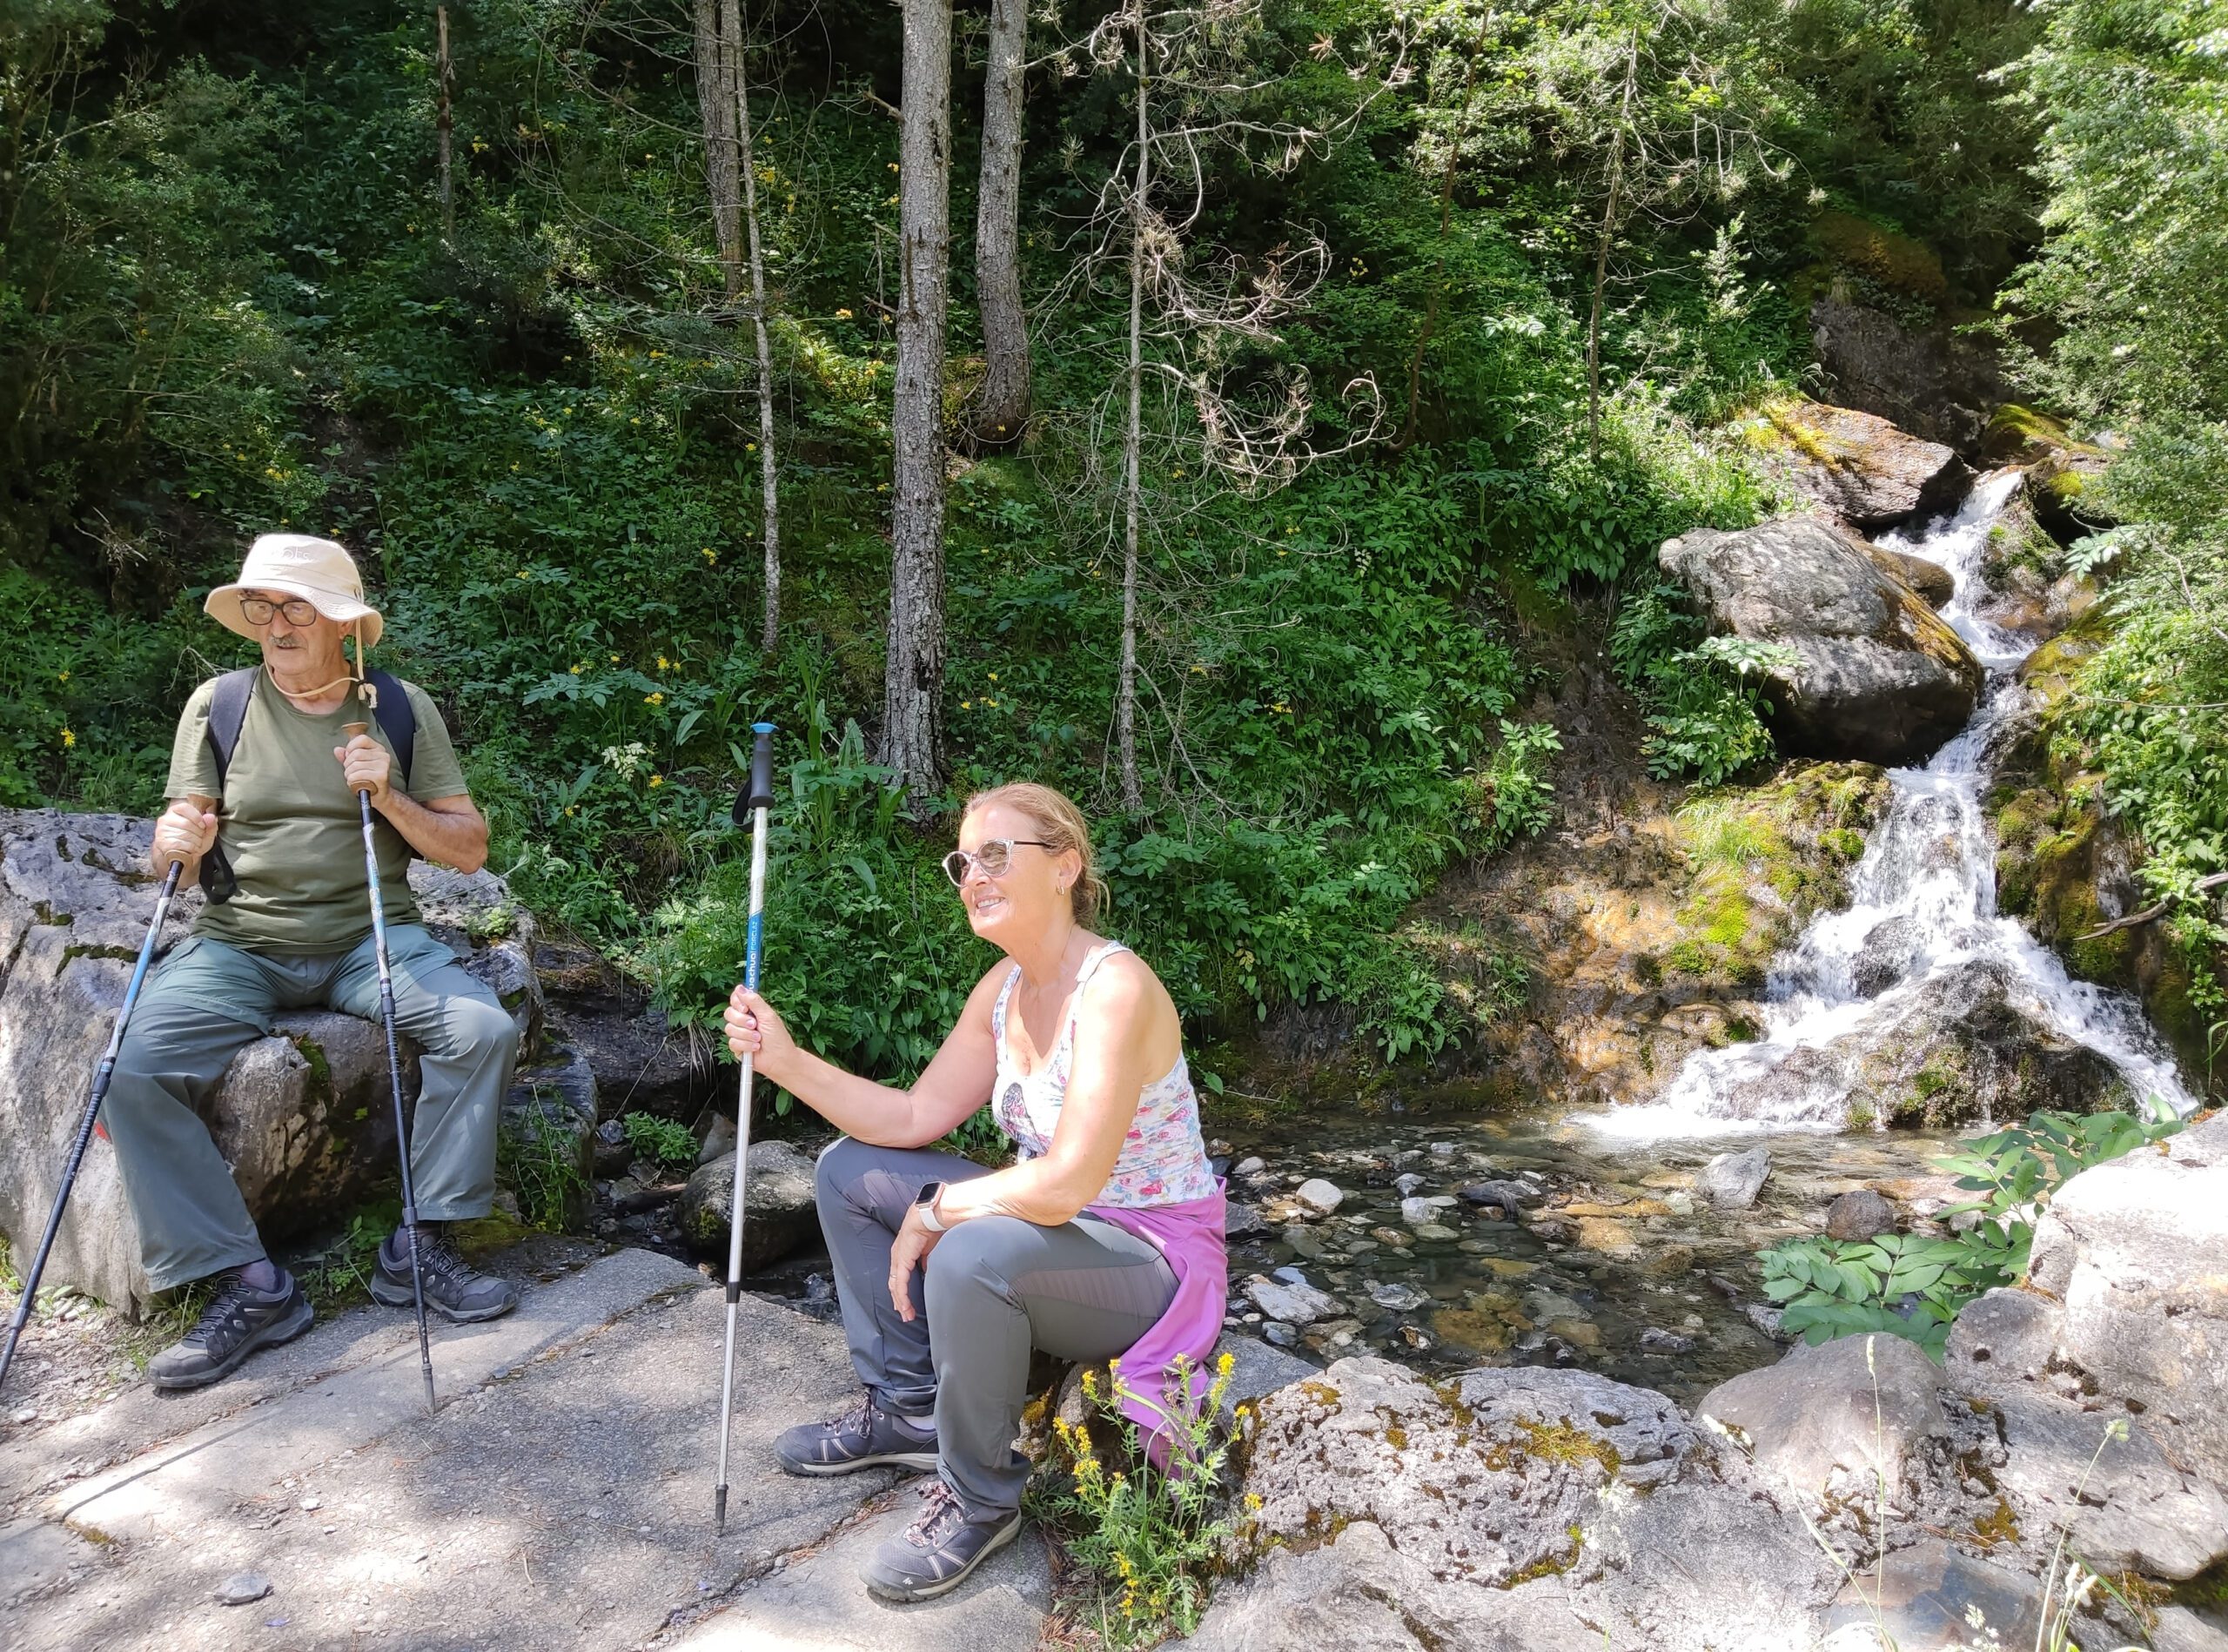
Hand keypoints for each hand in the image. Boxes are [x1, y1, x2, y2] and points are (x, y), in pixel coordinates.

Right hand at [152, 800, 217, 871]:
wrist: (181, 856)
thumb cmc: (193, 841)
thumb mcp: (207, 832)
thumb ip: (211, 824)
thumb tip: (211, 817)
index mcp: (176, 811)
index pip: (185, 808)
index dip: (197, 817)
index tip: (203, 826)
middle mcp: (166, 819)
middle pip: (187, 823)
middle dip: (199, 833)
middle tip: (199, 838)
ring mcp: (162, 830)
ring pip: (184, 834)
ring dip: (195, 842)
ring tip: (195, 844)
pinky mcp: (161, 842)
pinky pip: (179, 844)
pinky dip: (189, 848)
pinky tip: (190, 849)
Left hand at [333, 734, 392, 806]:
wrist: (380, 796)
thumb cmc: (368, 780)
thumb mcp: (356, 765)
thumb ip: (346, 756)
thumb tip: (337, 750)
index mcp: (378, 749)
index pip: (361, 739)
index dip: (351, 747)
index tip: (350, 758)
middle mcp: (383, 755)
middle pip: (356, 754)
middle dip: (348, 765)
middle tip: (352, 773)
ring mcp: (383, 765)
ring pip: (355, 765)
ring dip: (349, 775)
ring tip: (356, 780)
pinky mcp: (381, 776)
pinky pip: (357, 776)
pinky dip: (352, 782)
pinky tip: (358, 784)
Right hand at [724, 986, 798, 1080]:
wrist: (779, 1059)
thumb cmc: (778, 1038)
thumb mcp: (768, 1016)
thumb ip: (754, 1001)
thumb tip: (740, 987)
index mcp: (752, 1010)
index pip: (735, 999)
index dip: (737, 1002)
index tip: (745, 1008)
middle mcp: (743, 1021)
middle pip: (729, 1013)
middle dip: (742, 1020)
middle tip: (755, 1025)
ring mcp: (739, 1034)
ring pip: (729, 1028)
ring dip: (746, 1035)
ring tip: (758, 1039)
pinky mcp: (736, 1047)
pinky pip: (732, 1042)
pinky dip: (745, 1045)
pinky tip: (755, 1048)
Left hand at [887, 1203, 943, 1321]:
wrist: (930, 1215)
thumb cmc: (932, 1226)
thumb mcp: (930, 1249)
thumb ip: (927, 1260)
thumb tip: (929, 1270)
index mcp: (904, 1252)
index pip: (900, 1276)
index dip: (902, 1291)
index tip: (907, 1304)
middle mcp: (897, 1256)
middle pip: (895, 1284)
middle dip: (900, 1301)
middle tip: (906, 1315)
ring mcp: (898, 1259)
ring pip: (895, 1286)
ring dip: (901, 1302)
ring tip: (907, 1315)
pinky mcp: (901, 1261)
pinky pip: (900, 1283)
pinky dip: (902, 1296)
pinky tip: (905, 1306)